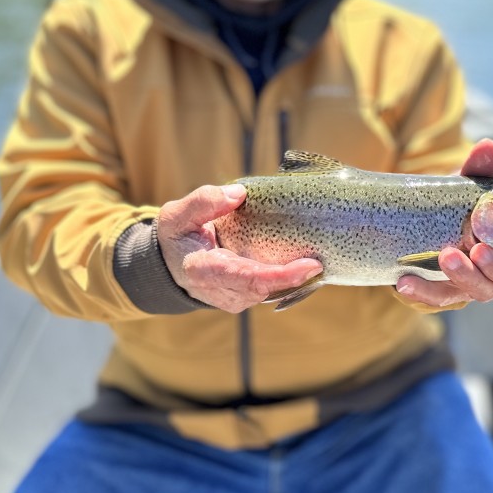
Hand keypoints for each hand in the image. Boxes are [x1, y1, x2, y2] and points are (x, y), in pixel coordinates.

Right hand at [157, 184, 322, 312]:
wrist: (169, 264)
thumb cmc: (177, 236)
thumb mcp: (177, 214)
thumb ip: (203, 202)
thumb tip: (240, 193)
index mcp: (204, 271)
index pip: (248, 278)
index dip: (281, 275)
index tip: (310, 265)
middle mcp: (220, 291)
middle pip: (265, 288)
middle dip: (296, 277)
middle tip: (322, 258)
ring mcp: (233, 299)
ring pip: (271, 293)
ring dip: (295, 279)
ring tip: (318, 258)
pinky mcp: (244, 298)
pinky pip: (270, 291)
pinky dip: (288, 279)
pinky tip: (304, 262)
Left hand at [395, 138, 492, 309]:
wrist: (421, 222)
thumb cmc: (460, 205)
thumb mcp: (468, 186)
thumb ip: (479, 170)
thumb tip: (486, 147)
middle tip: (479, 249)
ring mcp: (480, 283)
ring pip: (484, 291)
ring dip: (466, 276)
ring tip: (445, 255)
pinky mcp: (449, 292)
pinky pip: (440, 298)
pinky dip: (424, 292)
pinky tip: (404, 282)